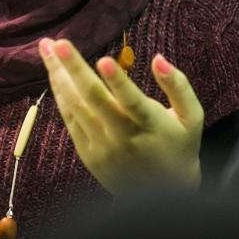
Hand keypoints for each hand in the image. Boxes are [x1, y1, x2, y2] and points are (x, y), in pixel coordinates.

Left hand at [39, 38, 203, 195]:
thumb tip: (159, 59)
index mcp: (151, 125)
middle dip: (74, 69)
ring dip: (59, 76)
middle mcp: (123, 136)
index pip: (132, 102)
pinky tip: (54, 74)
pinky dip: (60, 95)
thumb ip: (179, 86)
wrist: (164, 195)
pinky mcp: (87, 154)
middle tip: (58, 43)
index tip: (104, 60)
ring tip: (47, 48)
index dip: (118, 81)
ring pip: (75, 107)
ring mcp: (102, 147)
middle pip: (94, 99)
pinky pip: (69, 119)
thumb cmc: (179, 146)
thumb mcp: (191, 117)